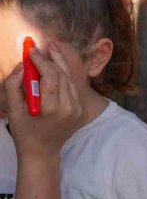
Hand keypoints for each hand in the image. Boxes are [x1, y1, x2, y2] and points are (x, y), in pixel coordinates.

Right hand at [3, 42, 84, 161]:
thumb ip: (13, 85)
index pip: (51, 76)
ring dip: (60, 64)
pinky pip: (73, 87)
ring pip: (70, 79)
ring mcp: (79, 110)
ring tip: (51, 50)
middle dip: (51, 59)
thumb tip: (23, 65)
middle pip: (62, 74)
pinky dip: (65, 75)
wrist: (42, 151)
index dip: (41, 60)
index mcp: (52, 108)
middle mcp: (69, 108)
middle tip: (41, 47)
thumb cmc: (24, 130)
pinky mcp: (83, 110)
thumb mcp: (12, 109)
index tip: (31, 50)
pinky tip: (58, 66)